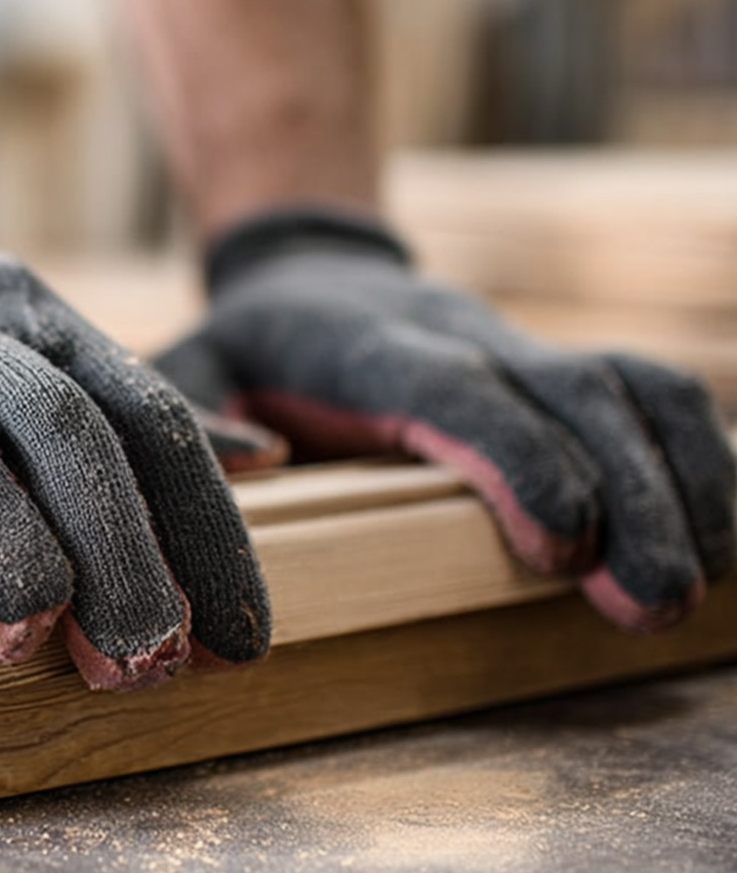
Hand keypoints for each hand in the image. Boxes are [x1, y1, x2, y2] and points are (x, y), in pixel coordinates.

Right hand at [0, 135, 269, 689]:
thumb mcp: (19, 358)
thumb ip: (124, 412)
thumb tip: (265, 456)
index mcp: (35, 326)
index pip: (144, 419)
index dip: (200, 533)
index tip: (238, 644)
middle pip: (53, 424)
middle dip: (111, 547)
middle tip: (139, 665)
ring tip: (20, 638)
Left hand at [155, 209, 736, 630]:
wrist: (310, 270)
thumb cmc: (247, 346)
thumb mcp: (189, 367)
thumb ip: (198, 417)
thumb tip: (262, 463)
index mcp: (369, 347)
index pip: (461, 390)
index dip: (521, 459)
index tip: (563, 547)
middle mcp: (463, 337)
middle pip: (570, 395)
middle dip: (629, 497)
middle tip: (653, 602)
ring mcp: (522, 347)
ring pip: (630, 387)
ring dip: (683, 479)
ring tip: (698, 584)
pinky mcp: (558, 366)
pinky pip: (652, 391)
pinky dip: (702, 453)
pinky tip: (719, 535)